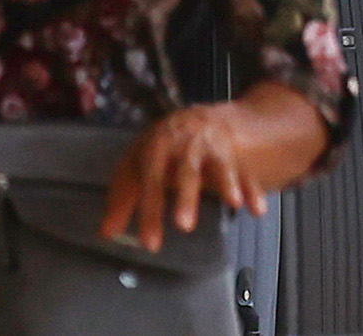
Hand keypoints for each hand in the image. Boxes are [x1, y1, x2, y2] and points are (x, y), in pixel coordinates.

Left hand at [99, 106, 260, 243]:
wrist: (199, 118)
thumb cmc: (163, 149)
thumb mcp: (138, 166)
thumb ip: (123, 198)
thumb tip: (106, 232)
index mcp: (158, 145)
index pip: (150, 180)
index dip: (149, 211)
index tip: (149, 242)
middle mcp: (186, 143)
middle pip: (185, 170)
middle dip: (186, 196)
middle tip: (184, 225)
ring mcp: (212, 147)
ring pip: (219, 165)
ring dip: (226, 184)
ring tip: (233, 204)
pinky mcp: (234, 155)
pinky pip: (245, 173)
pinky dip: (252, 190)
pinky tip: (256, 209)